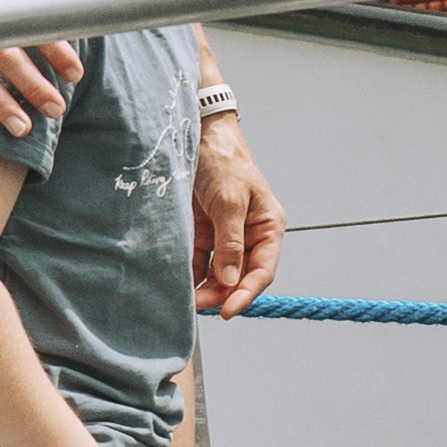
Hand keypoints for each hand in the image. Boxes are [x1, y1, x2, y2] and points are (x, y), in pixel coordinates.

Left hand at [192, 129, 286, 309]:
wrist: (196, 135)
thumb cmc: (223, 161)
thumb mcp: (230, 201)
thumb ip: (231, 242)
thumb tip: (232, 280)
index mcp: (267, 226)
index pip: (263, 269)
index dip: (248, 292)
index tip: (229, 310)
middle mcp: (248, 235)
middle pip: (239, 276)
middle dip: (222, 293)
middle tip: (200, 306)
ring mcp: (224, 235)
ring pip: (218, 273)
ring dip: (204, 288)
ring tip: (186, 300)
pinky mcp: (202, 234)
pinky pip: (198, 262)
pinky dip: (190, 275)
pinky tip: (178, 284)